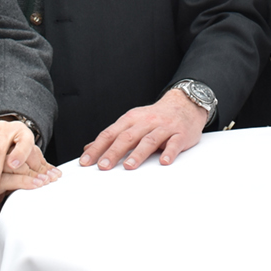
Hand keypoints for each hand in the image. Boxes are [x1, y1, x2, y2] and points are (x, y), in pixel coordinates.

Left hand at [80, 89, 208, 169]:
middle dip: (114, 152)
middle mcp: (146, 122)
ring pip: (149, 140)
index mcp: (131, 119)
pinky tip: (164, 161)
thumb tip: (89, 148)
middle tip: (103, 166)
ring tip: (128, 166)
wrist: (184, 104)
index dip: (98, 147)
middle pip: (127, 137)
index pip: (110, 133)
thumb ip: (112, 136)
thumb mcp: (131, 122)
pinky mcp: (180, 134)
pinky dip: (169, 152)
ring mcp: (163, 128)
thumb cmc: (155, 117)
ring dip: (138, 153)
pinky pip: (174, 143)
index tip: (87, 161)